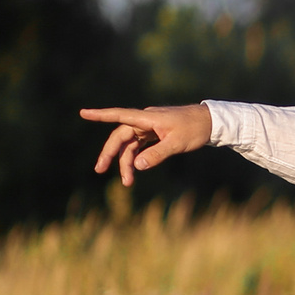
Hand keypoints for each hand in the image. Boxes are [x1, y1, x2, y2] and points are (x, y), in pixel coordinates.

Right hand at [83, 104, 211, 185]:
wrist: (212, 122)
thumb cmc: (195, 129)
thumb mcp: (177, 144)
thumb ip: (157, 155)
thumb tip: (137, 166)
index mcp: (147, 118)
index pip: (119, 115)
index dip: (100, 115)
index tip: (83, 113)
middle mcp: (145, 121)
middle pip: (121, 137)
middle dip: (110, 154)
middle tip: (100, 170)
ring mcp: (150, 127)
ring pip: (130, 144)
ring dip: (126, 161)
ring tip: (127, 182)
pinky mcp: (156, 133)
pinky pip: (140, 146)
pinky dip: (136, 157)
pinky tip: (136, 170)